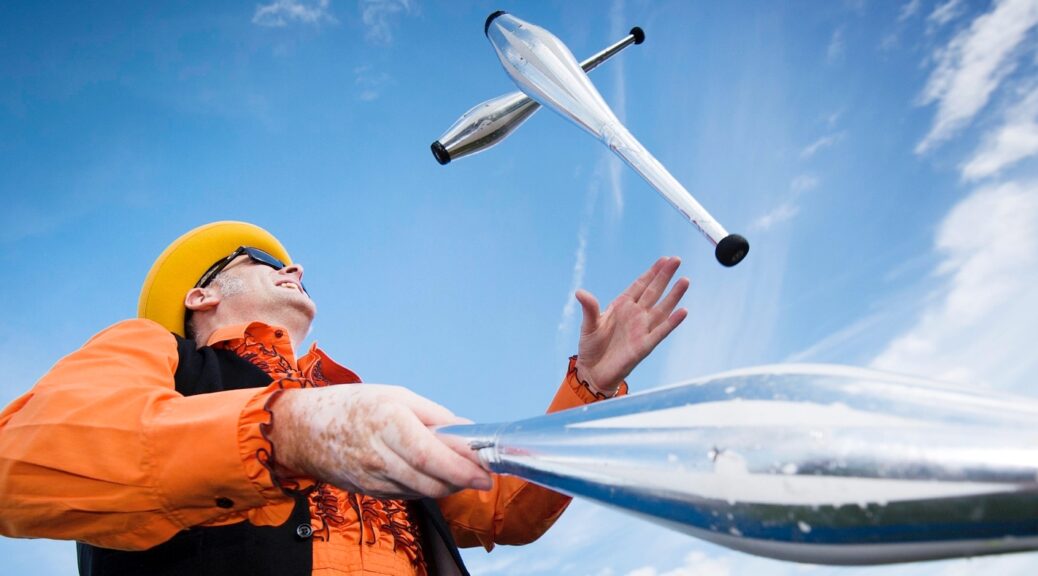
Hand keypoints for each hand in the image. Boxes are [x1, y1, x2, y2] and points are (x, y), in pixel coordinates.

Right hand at [269, 385, 491, 498]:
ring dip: (448, 485)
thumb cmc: (353, 406)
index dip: (462, 468)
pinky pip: (409, 494)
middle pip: (431, 481)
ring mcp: (373, 479)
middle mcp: (380, 456)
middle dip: (463, 481)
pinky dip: (427, 487)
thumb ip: (435, 416)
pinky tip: (432, 473)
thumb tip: (469, 432)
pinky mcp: (371, 493)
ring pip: (423, 491)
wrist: (303, 431)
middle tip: (482, 473)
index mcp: (388, 423)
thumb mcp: (397, 396)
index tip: (486, 471)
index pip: (431, 456)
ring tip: (461, 470)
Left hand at [575, 256, 688, 394]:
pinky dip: (672, 322)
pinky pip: (661, 331)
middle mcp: (635, 315)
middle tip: (677, 260)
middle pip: (653, 292)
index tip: (664, 259)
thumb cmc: (591, 347)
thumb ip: (589, 308)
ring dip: (673, 295)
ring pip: (661, 308)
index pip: (640, 285)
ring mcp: (641, 329)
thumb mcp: (589, 324)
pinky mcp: (644, 345)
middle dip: (664, 276)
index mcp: (622, 306)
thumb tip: (580, 292)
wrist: (593, 371)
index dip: (652, 272)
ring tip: (685, 280)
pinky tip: (683, 311)